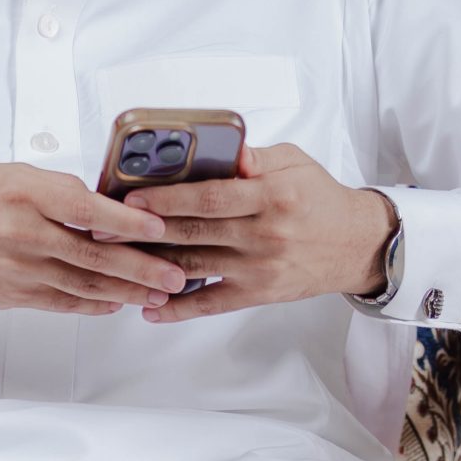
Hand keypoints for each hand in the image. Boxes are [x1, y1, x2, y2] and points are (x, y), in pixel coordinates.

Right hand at [0, 163, 189, 314]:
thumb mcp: (9, 175)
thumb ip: (57, 190)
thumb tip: (106, 207)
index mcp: (23, 193)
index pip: (87, 208)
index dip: (128, 223)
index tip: (160, 229)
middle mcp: (21, 232)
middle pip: (93, 254)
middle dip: (142, 267)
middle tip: (177, 273)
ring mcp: (17, 268)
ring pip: (83, 283)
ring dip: (126, 291)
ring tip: (159, 293)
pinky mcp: (12, 294)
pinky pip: (62, 302)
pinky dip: (94, 304)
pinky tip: (117, 303)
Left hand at [126, 141, 395, 324]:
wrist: (356, 245)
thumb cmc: (320, 199)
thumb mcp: (294, 163)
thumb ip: (255, 158)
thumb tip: (225, 151)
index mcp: (272, 196)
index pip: (210, 197)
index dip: (167, 199)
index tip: (131, 198)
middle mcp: (264, 234)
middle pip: (194, 232)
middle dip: (144, 231)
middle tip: (104, 228)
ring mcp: (260, 268)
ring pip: (196, 266)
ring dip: (152, 266)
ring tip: (115, 261)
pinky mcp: (258, 293)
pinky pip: (211, 302)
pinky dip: (179, 309)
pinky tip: (150, 307)